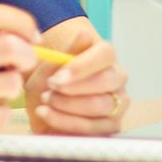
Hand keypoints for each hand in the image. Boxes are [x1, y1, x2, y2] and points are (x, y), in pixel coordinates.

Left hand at [26, 20, 129, 134]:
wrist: (43, 107)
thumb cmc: (50, 82)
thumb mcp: (49, 67)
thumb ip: (65, 52)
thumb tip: (82, 33)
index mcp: (105, 56)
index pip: (105, 54)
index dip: (81, 66)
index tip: (56, 78)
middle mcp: (117, 79)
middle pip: (107, 80)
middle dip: (74, 89)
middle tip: (48, 91)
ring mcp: (118, 104)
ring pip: (101, 105)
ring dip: (68, 106)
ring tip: (45, 103)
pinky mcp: (112, 127)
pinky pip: (94, 128)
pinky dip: (67, 123)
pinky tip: (48, 116)